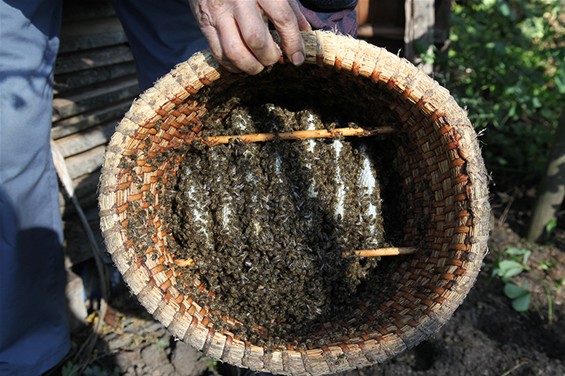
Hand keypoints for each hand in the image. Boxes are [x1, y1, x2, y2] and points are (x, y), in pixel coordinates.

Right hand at [188, 0, 310, 74]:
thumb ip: (289, 9)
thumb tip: (305, 32)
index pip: (283, 18)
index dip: (293, 42)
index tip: (297, 58)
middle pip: (256, 39)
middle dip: (269, 57)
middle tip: (273, 59)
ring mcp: (219, 12)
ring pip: (235, 51)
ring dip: (250, 66)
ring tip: (258, 66)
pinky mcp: (205, 24)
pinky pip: (219, 54)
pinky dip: (233, 66)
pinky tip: (242, 64)